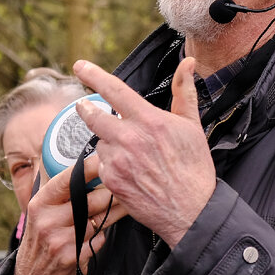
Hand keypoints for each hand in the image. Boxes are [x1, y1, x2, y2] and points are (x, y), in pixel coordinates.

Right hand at [11, 157, 123, 274]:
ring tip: (126, 202)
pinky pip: (100, 240)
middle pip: (90, 200)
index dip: (89, 168)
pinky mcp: (74, 258)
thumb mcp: (40, 213)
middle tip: (127, 183)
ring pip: (99, 220)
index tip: (106, 158)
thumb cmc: (41, 240)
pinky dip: (103, 235)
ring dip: (115, 212)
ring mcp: (61, 241)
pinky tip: (101, 233)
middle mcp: (48, 221)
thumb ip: (57, 191)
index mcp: (40, 204)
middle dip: (111, 192)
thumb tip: (82, 162)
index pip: (67, 180)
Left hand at [73, 56, 214, 248]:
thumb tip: (188, 63)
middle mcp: (129, 138)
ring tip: (129, 153)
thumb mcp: (192, 126)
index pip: (114, 90)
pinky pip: (101, 165)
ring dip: (107, 143)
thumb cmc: (195, 168)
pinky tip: (129, 172)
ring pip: (99, 142)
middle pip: (93, 115)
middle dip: (86, 108)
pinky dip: (110, 165)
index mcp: (149, 120)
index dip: (93, 75)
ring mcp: (118, 161)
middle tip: (84, 106)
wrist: (192, 211)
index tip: (79, 65)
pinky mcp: (112, 181)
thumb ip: (185, 92)